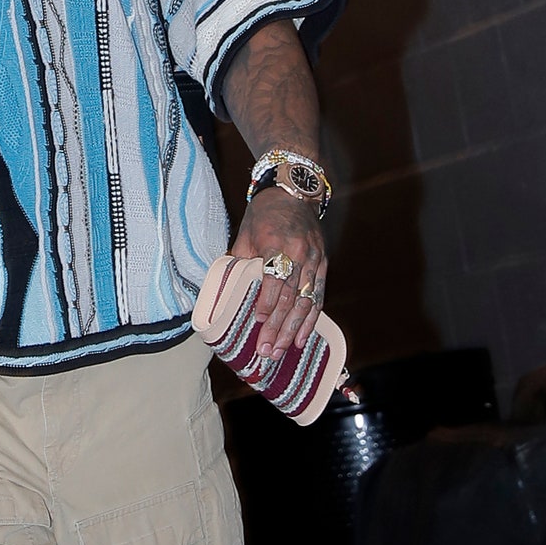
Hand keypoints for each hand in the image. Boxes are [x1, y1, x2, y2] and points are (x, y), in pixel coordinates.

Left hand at [229, 187, 326, 356]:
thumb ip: (239, 263)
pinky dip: (311, 320)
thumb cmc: (264, 214)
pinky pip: (317, 297)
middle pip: (290, 297)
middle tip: (266, 351)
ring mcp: (314, 260)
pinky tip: (302, 339)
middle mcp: (300, 253)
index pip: (274, 278)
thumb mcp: (245, 234)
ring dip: (293, 330)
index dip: (267, 302)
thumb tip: (223, 291)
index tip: (259, 323)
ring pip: (305, 302)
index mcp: (278, 243)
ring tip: (281, 351)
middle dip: (278, 327)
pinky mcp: (322, 265)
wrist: (294, 193)